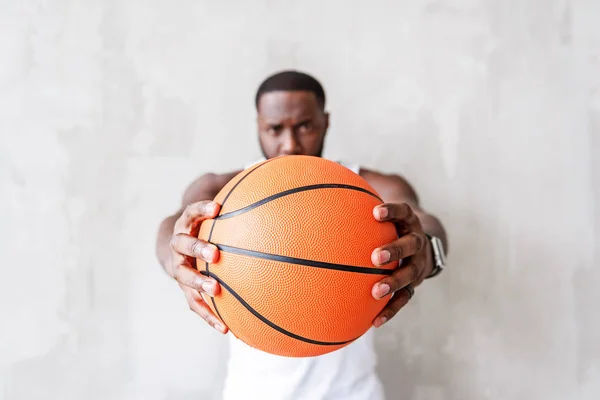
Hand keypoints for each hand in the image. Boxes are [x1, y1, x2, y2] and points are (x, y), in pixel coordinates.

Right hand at [168, 200, 227, 333]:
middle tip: (214, 253)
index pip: (191, 212)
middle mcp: (178, 245)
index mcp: (187, 224)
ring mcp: (180, 269)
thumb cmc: (204, 227)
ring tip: (215, 289)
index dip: (201, 210)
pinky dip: (209, 315)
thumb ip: (238, 195)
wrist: (175, 249)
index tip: (216, 208)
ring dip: (198, 283)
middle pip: (183, 244)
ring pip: (184, 276)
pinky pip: (195, 304)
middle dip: (198, 248)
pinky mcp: (185, 290)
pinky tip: (226, 329)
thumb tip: (269, 171)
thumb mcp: (213, 211)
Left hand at [370, 203, 433, 326]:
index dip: (392, 211)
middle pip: (410, 245)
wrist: (424, 245)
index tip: (375, 212)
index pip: (403, 212)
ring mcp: (418, 264)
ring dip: (394, 282)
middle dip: (394, 250)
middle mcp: (417, 242)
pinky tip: (374, 322)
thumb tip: (335, 180)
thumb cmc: (391, 225)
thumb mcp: (384, 212)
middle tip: (375, 257)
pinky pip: (404, 299)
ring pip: (410, 274)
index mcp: (408, 222)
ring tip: (376, 291)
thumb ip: (362, 200)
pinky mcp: (415, 284)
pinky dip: (391, 310)